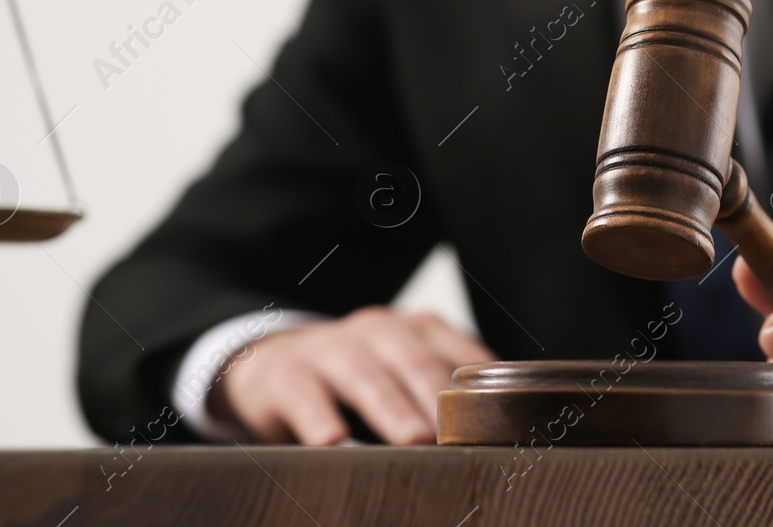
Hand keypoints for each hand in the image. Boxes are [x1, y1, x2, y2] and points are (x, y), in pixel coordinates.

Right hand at [214, 307, 494, 444]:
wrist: (274, 367)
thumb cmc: (357, 382)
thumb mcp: (401, 378)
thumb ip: (441, 398)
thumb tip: (495, 442)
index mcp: (415, 329)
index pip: (456, 352)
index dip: (477, 386)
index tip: (498, 421)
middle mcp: (376, 329)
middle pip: (414, 359)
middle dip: (437, 396)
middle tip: (458, 433)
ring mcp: (330, 347)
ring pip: (365, 374)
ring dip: (392, 407)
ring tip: (414, 440)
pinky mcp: (287, 374)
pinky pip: (305, 393)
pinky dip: (319, 416)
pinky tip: (332, 441)